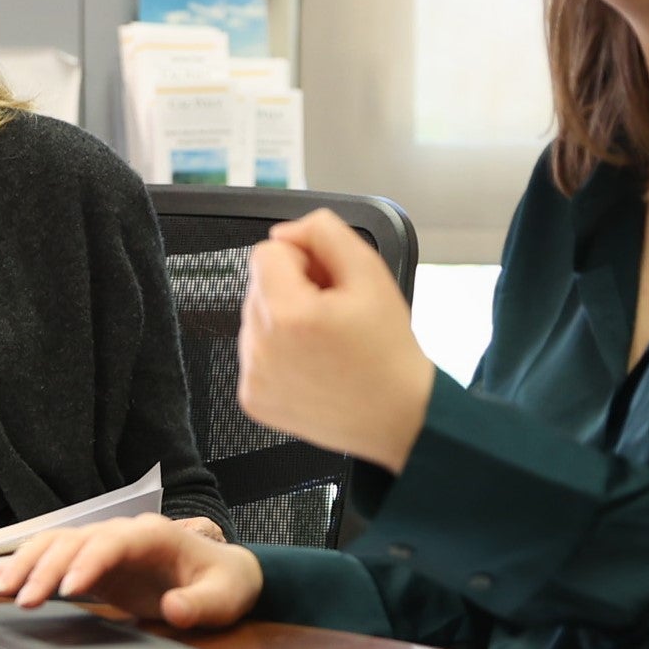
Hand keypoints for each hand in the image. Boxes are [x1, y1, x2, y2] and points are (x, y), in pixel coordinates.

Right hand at [0, 514, 263, 629]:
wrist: (223, 574)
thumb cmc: (224, 583)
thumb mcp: (223, 597)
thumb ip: (200, 605)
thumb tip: (174, 610)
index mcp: (154, 536)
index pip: (112, 542)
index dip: (88, 562)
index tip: (69, 589)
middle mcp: (122, 534)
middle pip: (73, 542)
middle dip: (45, 569)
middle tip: (22, 600)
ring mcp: (104, 546)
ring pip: (54, 545)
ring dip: (25, 566)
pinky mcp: (92, 563)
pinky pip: (51, 559)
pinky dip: (23, 567)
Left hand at [240, 209, 436, 472]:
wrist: (396, 415)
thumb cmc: (387, 348)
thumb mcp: (370, 273)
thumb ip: (325, 233)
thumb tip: (285, 232)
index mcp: (287, 312)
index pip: (267, 251)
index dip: (303, 260)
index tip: (329, 285)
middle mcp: (260, 346)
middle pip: (258, 285)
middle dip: (291, 290)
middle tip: (332, 315)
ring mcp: (252, 376)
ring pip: (254, 318)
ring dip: (282, 320)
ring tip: (323, 342)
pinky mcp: (252, 397)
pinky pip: (253, 354)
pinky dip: (277, 353)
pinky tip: (311, 365)